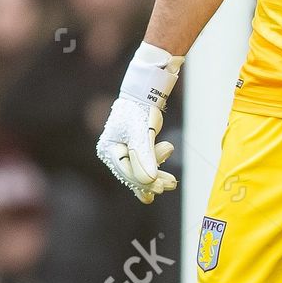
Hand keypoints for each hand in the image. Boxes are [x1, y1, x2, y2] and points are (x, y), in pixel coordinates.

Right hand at [96, 42, 184, 203]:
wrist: (143, 95)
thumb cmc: (140, 111)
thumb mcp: (142, 133)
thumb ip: (145, 156)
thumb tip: (150, 181)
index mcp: (108, 148)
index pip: (126, 171)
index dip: (143, 181)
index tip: (159, 187)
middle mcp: (112, 152)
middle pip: (132, 173)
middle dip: (151, 181)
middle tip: (169, 186)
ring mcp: (122, 152)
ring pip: (139, 171)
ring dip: (156, 175)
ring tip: (172, 181)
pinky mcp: (133, 150)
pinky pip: (142, 166)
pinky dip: (154, 171)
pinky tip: (163, 180)